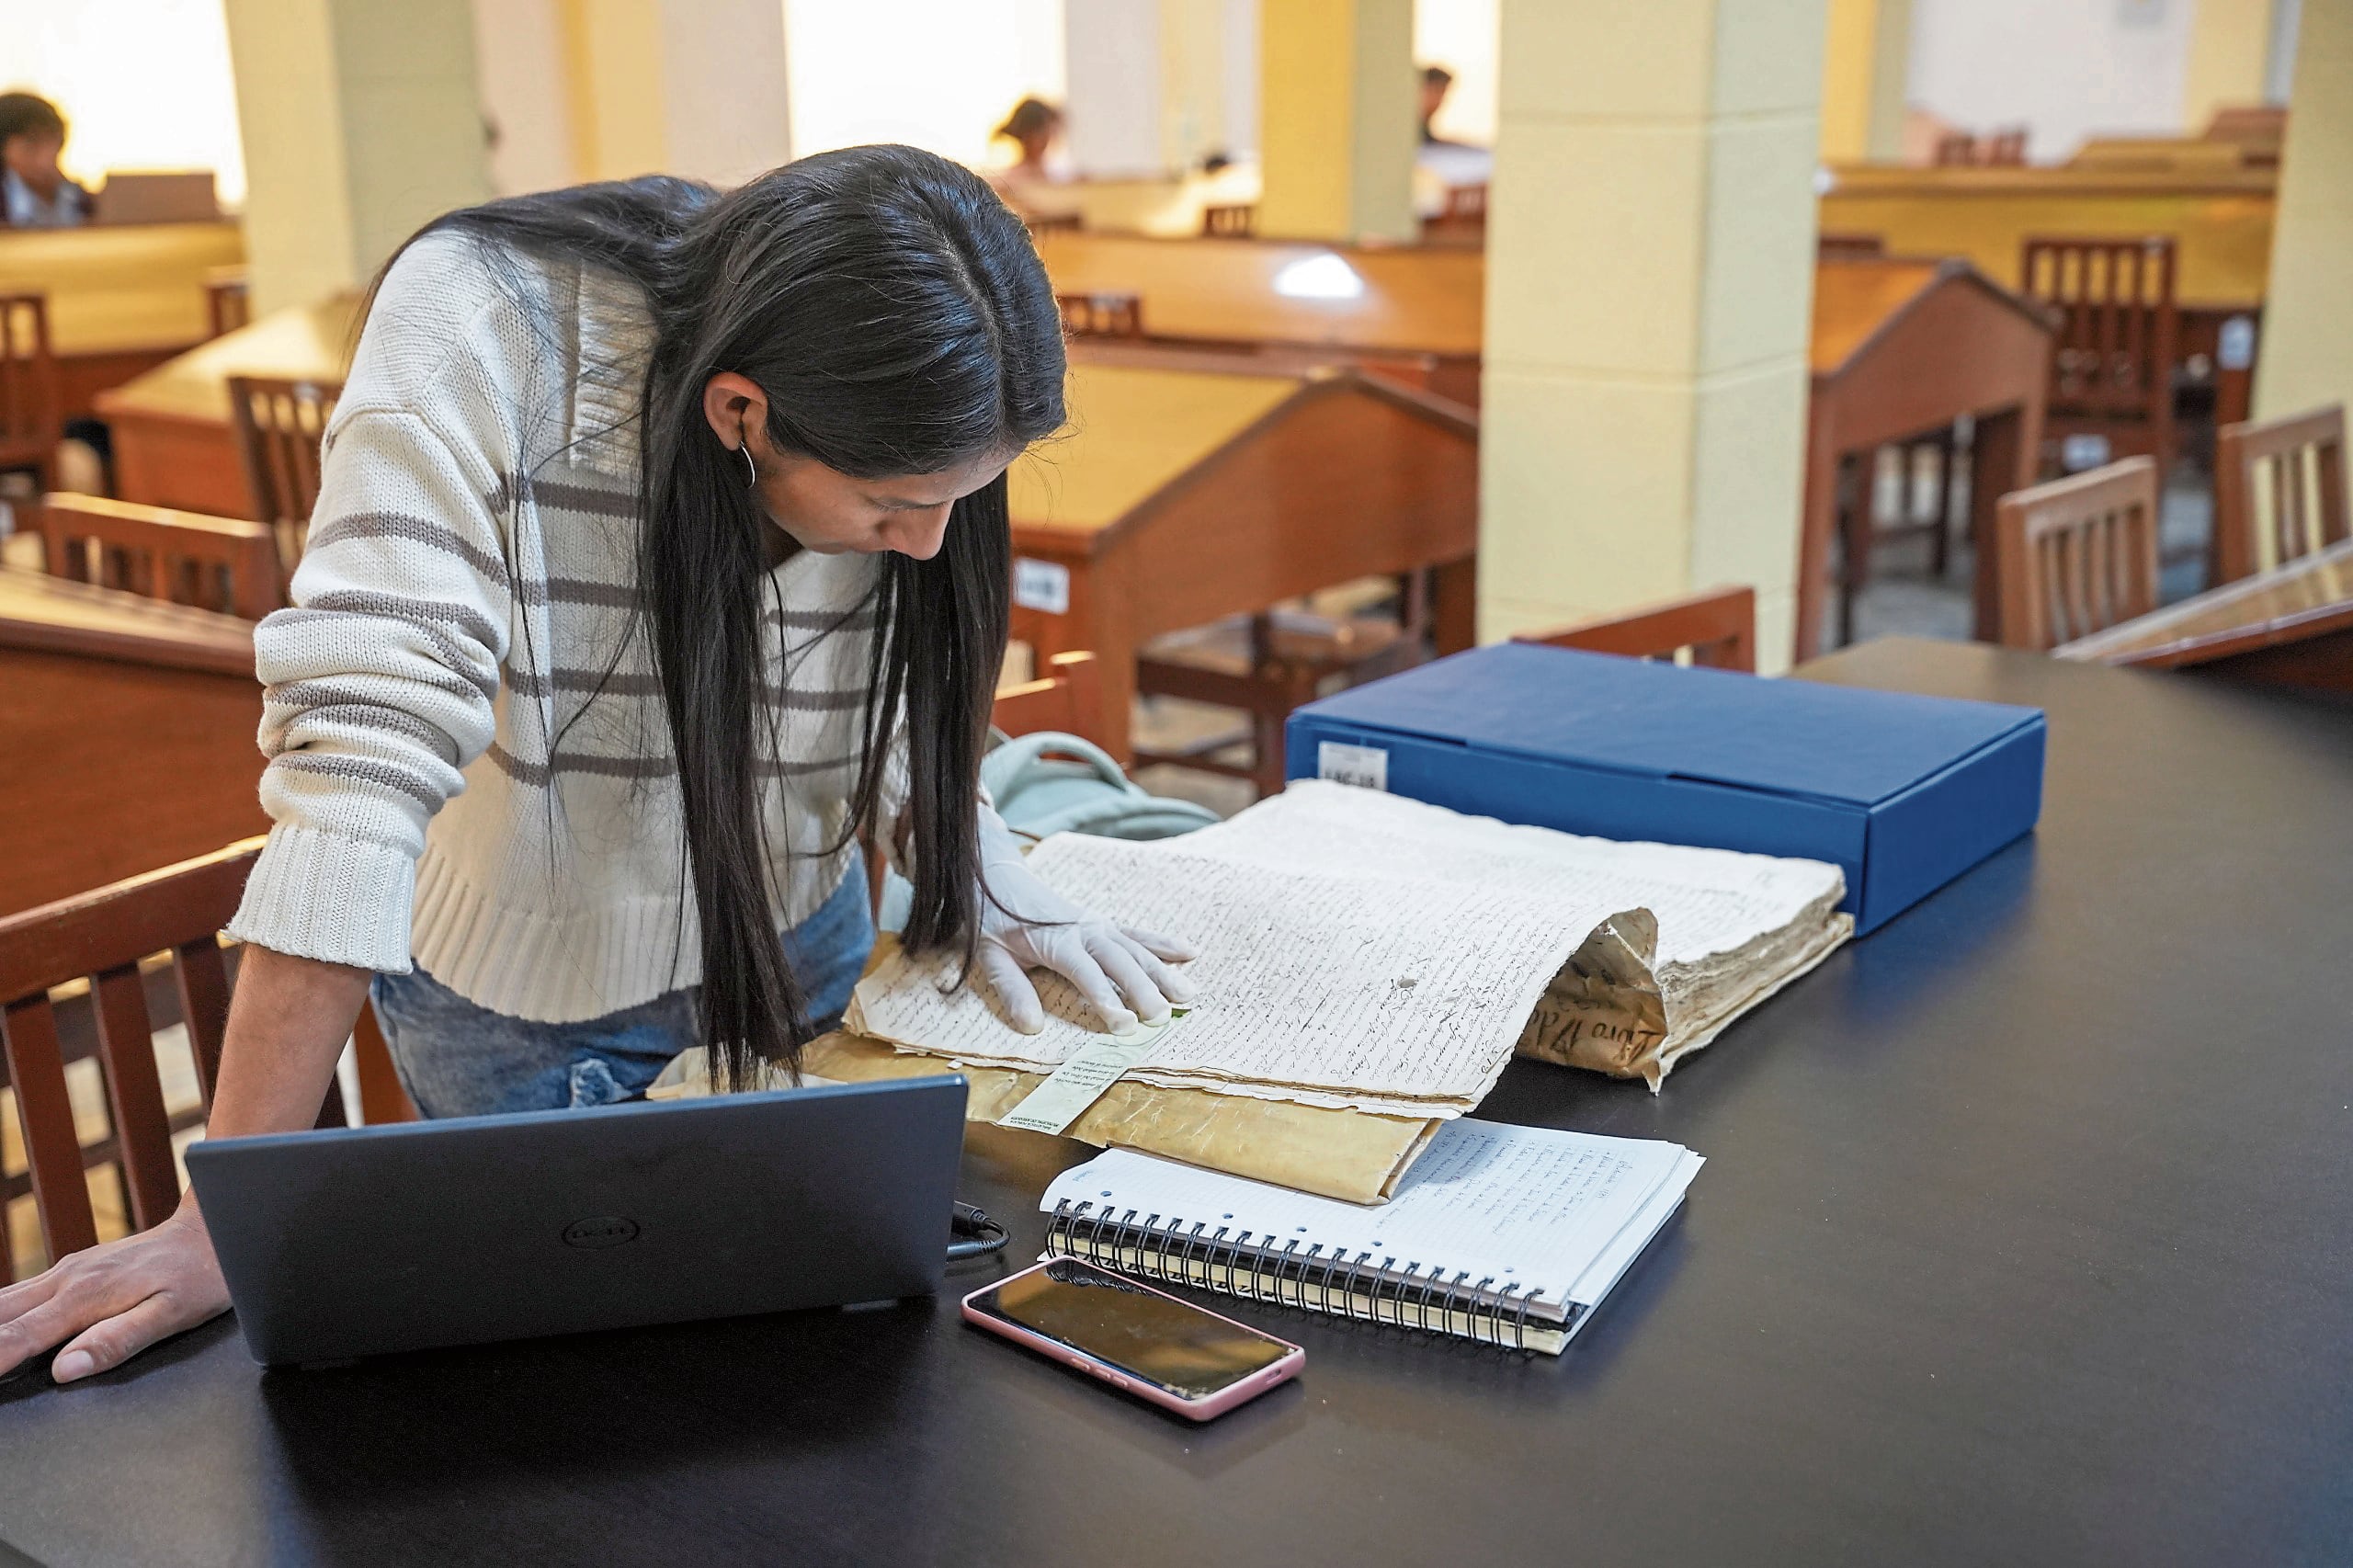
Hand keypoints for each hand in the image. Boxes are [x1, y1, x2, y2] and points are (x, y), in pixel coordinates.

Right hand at [0, 1199, 228, 1384]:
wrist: (215, 1229)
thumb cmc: (201, 1277)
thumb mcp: (172, 1315)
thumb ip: (118, 1340)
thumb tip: (66, 1371)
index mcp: (85, 1298)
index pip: (18, 1339)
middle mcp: (66, 1280)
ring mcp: (66, 1271)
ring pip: (2, 1301)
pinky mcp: (71, 1269)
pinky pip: (18, 1292)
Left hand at [972, 814, 1196, 1033]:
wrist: (997, 877)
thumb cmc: (992, 921)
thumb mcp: (990, 956)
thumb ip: (1011, 989)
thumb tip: (1030, 1026)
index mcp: (1057, 940)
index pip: (1086, 972)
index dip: (1106, 997)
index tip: (1124, 1024)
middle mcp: (1084, 930)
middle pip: (1120, 961)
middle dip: (1144, 989)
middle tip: (1161, 1018)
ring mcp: (1097, 924)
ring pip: (1136, 949)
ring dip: (1163, 972)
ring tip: (1188, 996)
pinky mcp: (1102, 923)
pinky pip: (1138, 934)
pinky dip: (1163, 944)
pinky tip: (1190, 952)